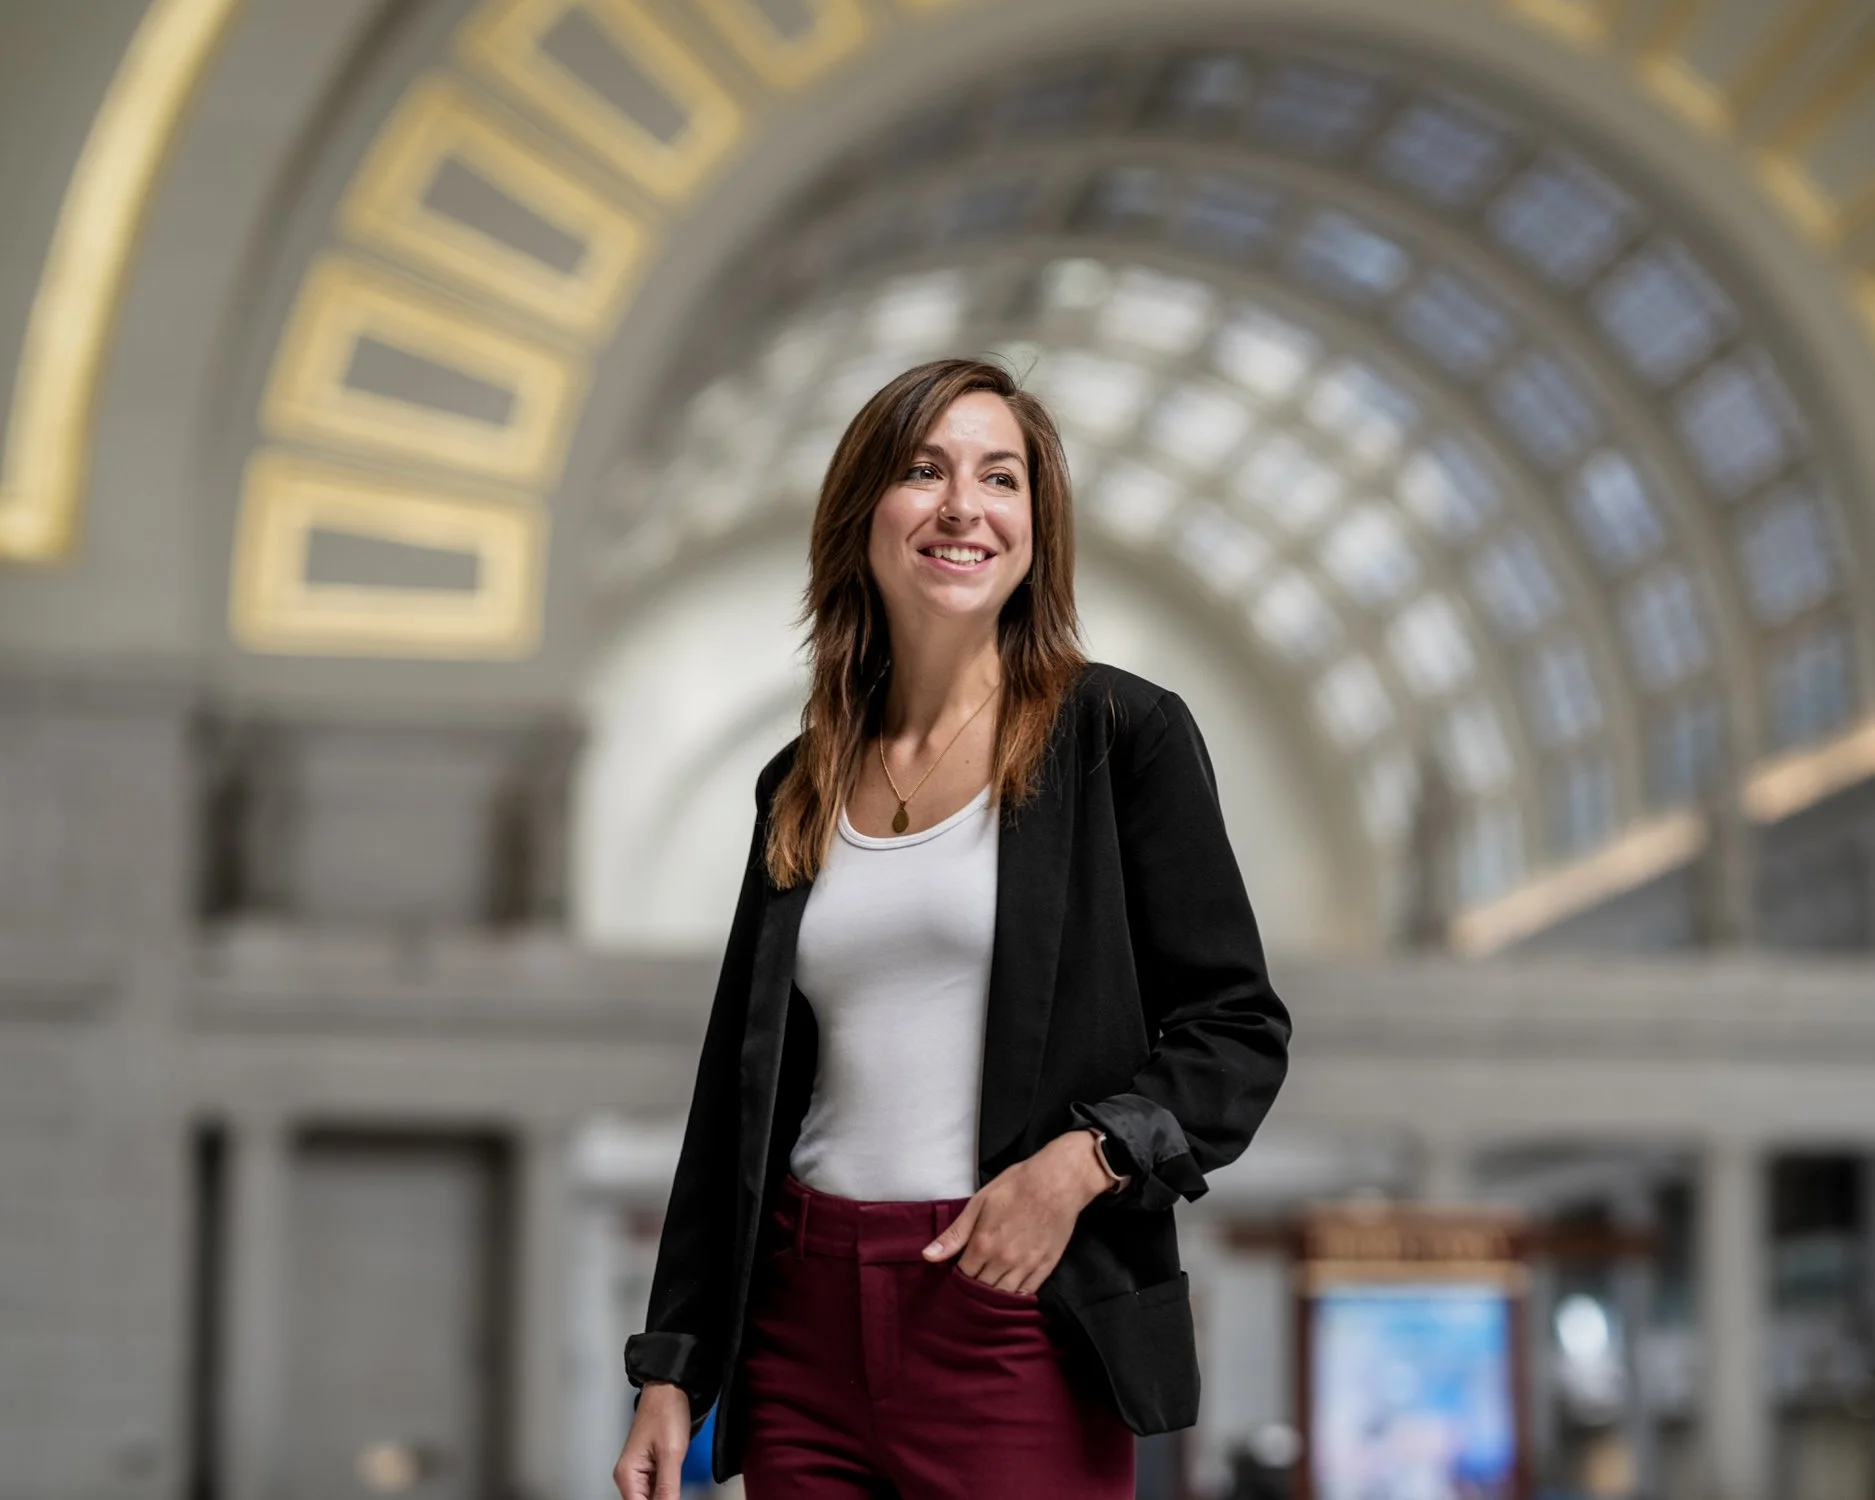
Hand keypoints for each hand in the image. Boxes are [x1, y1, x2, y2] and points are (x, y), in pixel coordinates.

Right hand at [613, 1380, 689, 1499]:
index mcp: (627, 1474)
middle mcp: (628, 1475)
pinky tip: (676, 1486)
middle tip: (676, 1492)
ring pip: (650, 1497)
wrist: (669, 1389)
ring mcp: (638, 1471)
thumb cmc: (665, 1410)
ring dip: (664, 1496)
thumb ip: (668, 1487)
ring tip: (675, 1485)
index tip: (672, 1499)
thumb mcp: (671, 1454)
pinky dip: (666, 1490)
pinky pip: (656, 1488)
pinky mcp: (649, 1466)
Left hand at [919, 1129, 1119, 1294]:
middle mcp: (1003, 1261)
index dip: (956, 1278)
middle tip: (970, 1287)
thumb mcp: (979, 1203)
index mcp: (983, 1244)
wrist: (1057, 1182)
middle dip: (973, 1290)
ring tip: (987, 1294)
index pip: (962, 1276)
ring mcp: (1026, 1266)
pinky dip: (1015, 1297)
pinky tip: (1009, 1295)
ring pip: (1003, 1297)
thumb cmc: (1015, 1187)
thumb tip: (927, 1256)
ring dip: (993, 1299)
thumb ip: (954, 1234)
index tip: (955, 1276)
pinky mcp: (1045, 1268)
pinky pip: (1027, 1294)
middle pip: (981, 1290)